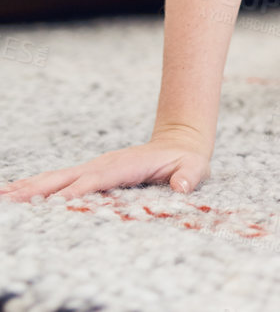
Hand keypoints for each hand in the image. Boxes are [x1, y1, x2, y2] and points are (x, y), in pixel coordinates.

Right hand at [2, 132, 211, 200]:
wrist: (181, 142)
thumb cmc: (187, 160)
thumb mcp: (195, 168)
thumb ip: (188, 176)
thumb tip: (181, 186)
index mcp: (126, 166)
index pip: (97, 181)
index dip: (78, 191)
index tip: (56, 202)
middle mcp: (105, 164)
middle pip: (67, 177)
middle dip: (41, 188)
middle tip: (11, 197)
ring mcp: (96, 167)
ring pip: (58, 177)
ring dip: (31, 186)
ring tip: (5, 195)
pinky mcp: (91, 172)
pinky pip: (61, 179)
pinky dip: (38, 185)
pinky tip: (18, 192)